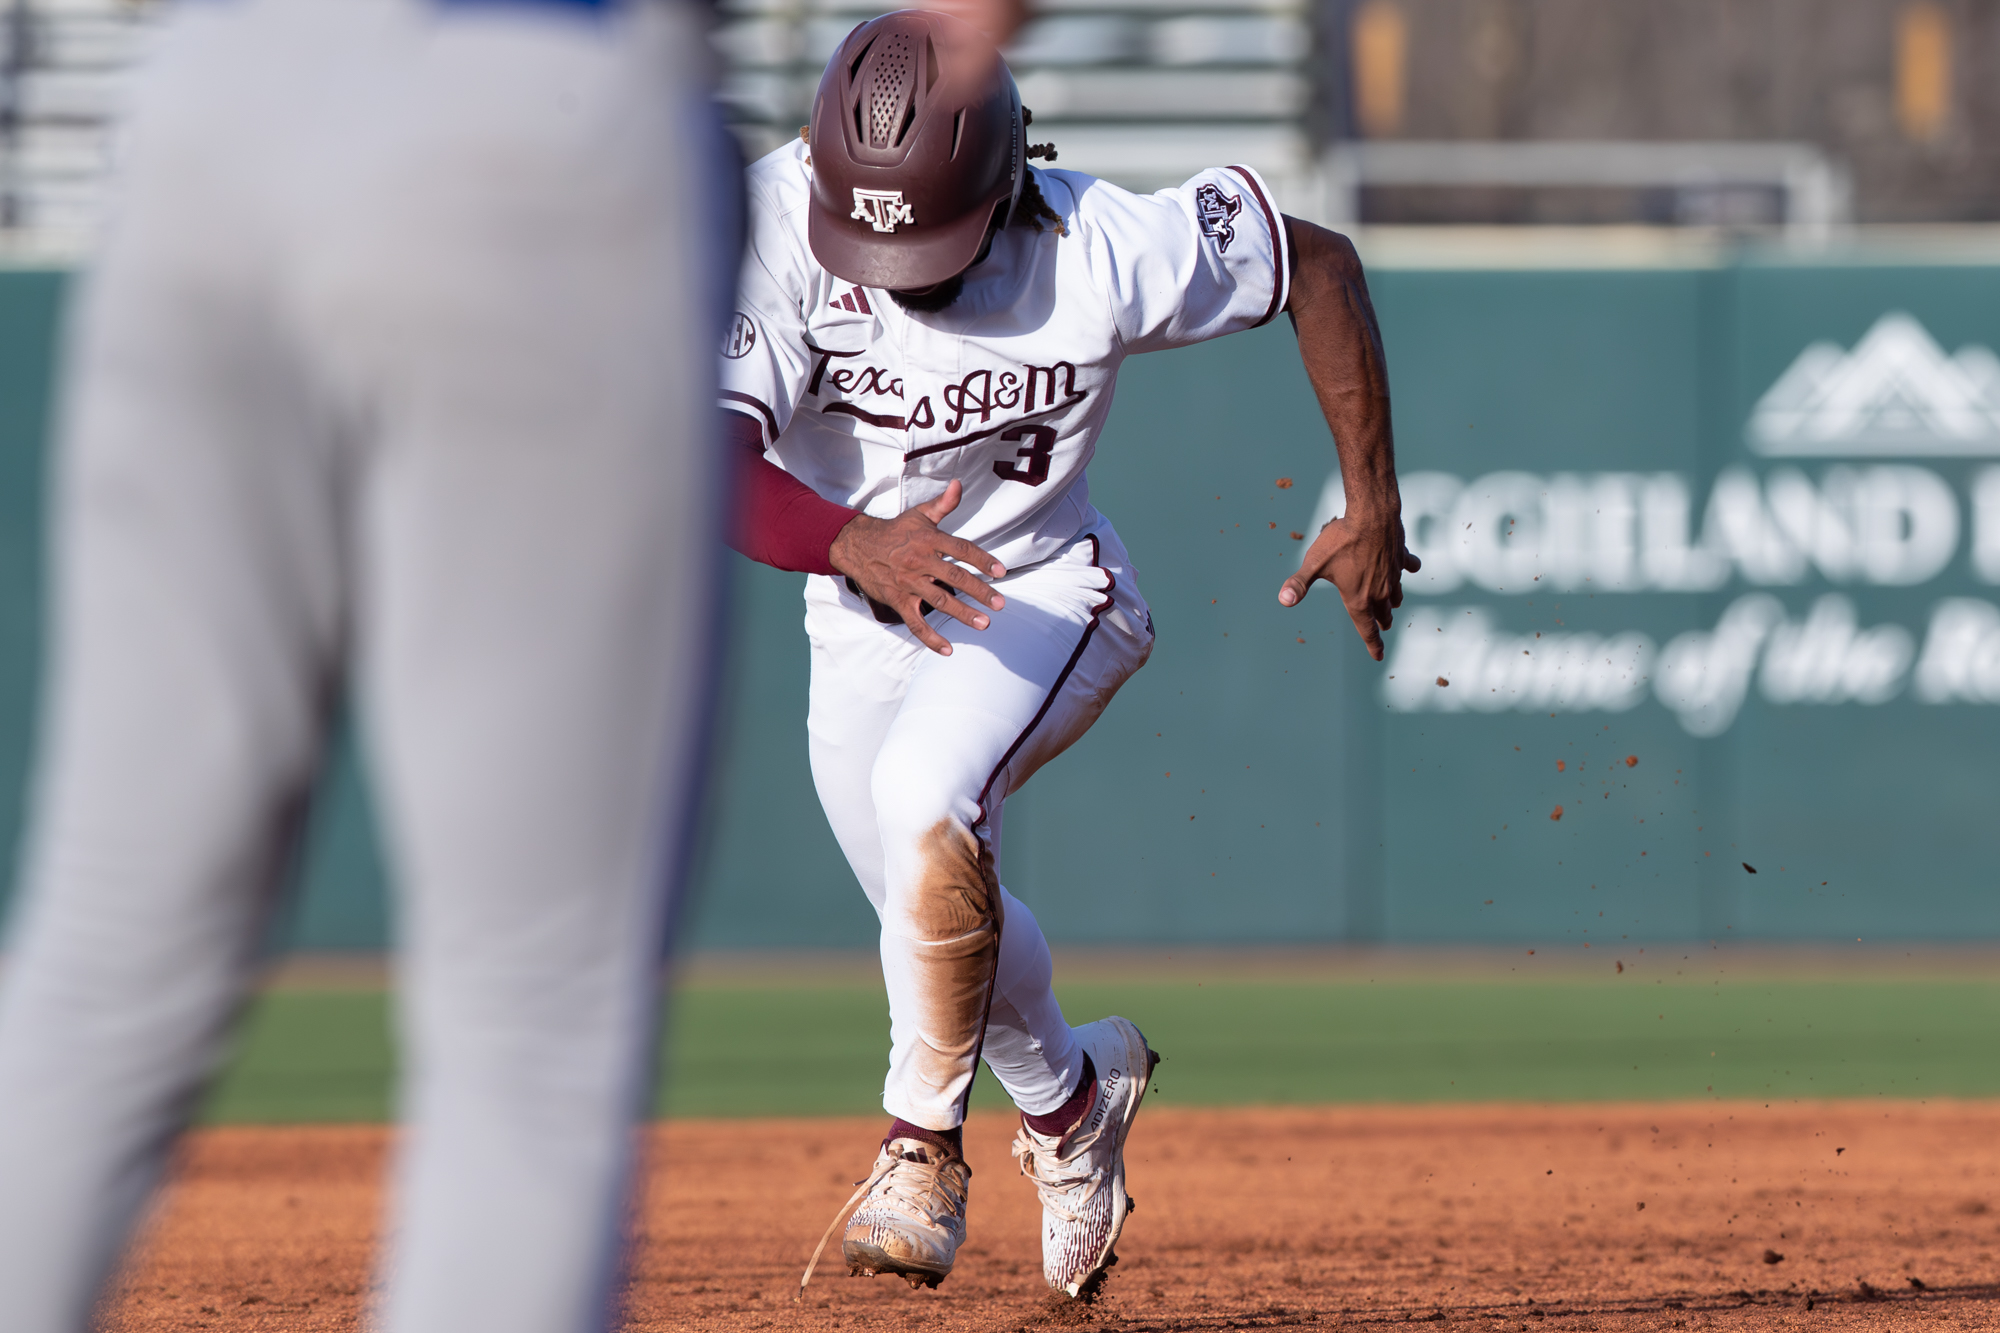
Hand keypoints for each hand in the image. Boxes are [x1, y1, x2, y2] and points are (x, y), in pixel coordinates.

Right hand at [830, 479, 1006, 655]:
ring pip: (938, 601)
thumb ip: (943, 504)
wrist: (858, 546)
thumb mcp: (919, 514)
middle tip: (999, 603)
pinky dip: (931, 638)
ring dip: (962, 613)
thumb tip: (959, 485)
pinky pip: (915, 623)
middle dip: (979, 591)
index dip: (983, 560)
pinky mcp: (898, 600)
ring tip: (983, 624)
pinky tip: (948, 649)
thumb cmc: (896, 531)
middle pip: (954, 577)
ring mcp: (908, 583)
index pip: (961, 549)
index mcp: (928, 539)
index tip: (1001, 571)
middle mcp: (919, 561)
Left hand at [1277, 509, 1420, 660]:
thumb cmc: (1341, 539)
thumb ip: (1299, 583)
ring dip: (1393, 602)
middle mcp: (1379, 591)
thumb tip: (1283, 600)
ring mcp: (1393, 575)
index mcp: (1359, 598)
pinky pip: (1408, 568)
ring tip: (1392, 605)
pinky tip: (1410, 568)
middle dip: (1381, 622)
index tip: (1378, 656)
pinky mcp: (1401, 557)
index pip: (1366, 629)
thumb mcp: (1315, 563)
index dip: (1373, 645)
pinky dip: (1407, 570)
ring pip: (1396, 595)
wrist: (1372, 514)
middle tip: (1383, 627)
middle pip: (1382, 614)